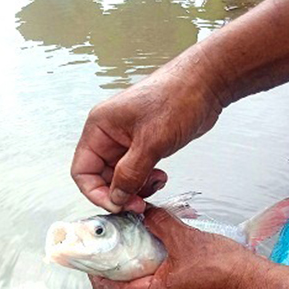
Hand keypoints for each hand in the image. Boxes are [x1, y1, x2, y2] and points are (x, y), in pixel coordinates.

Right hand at [71, 51, 224, 212]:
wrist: (206, 84)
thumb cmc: (177, 97)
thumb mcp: (151, 142)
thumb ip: (130, 174)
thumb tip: (117, 198)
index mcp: (100, 127)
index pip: (82, 170)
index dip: (96, 192)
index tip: (116, 204)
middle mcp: (109, 134)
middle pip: (101, 177)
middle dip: (119, 193)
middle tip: (138, 204)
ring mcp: (127, 140)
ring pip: (120, 177)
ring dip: (135, 188)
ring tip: (154, 185)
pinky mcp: (144, 145)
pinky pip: (137, 172)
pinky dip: (146, 180)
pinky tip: (161, 177)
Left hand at [89, 207, 272, 288]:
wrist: (260, 287)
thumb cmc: (225, 271)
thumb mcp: (185, 239)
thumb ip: (159, 222)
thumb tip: (143, 210)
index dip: (93, 268)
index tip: (91, 249)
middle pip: (123, 285)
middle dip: (118, 259)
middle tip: (115, 235)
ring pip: (145, 282)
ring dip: (141, 259)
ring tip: (140, 233)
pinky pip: (163, 282)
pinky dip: (158, 263)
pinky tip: (165, 242)